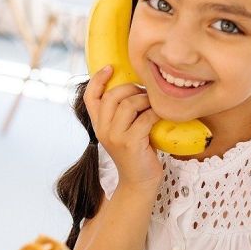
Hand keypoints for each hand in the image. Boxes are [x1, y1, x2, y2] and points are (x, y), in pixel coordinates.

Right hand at [83, 66, 162, 193]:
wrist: (139, 182)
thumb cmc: (136, 152)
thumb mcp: (122, 131)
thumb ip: (121, 113)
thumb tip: (136, 86)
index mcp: (98, 124)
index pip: (90, 96)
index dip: (98, 79)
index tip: (110, 67)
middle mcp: (103, 130)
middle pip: (112, 96)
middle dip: (131, 88)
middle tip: (144, 92)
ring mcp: (115, 137)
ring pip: (129, 105)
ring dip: (145, 100)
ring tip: (153, 105)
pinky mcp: (130, 144)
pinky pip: (145, 118)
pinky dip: (156, 114)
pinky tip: (160, 117)